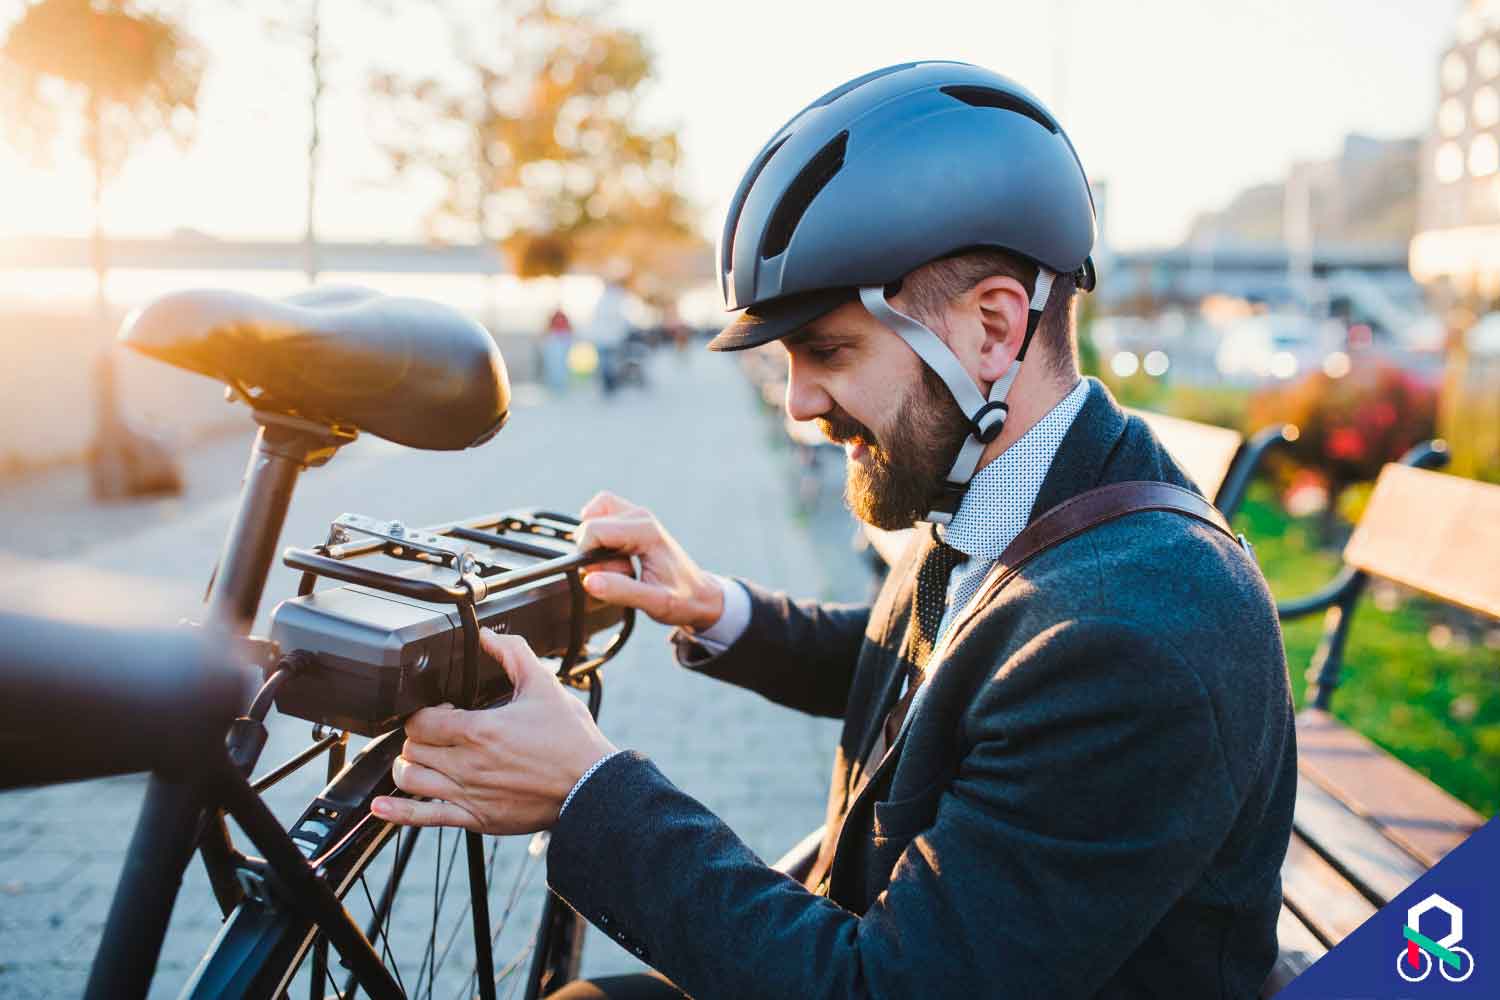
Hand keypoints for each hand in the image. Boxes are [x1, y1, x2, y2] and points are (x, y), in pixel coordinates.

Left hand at [370, 630, 616, 833]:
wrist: (591, 785)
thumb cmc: (571, 741)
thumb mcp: (544, 685)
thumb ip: (513, 654)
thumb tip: (489, 636)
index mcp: (480, 730)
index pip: (422, 720)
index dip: (425, 711)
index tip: (442, 709)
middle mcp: (468, 764)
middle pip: (412, 747)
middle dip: (418, 736)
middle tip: (435, 732)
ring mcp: (468, 794)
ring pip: (409, 779)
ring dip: (409, 765)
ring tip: (422, 758)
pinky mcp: (475, 819)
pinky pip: (423, 818)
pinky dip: (396, 812)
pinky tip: (381, 806)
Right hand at [575, 491, 723, 630]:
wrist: (701, 595)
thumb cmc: (683, 599)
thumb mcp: (655, 602)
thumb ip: (621, 591)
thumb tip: (589, 581)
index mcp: (646, 531)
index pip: (593, 530)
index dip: (588, 557)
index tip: (607, 576)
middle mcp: (640, 517)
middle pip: (589, 524)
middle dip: (593, 553)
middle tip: (621, 573)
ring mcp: (636, 516)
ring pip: (592, 515)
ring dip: (595, 544)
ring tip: (619, 565)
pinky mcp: (632, 522)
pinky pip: (601, 519)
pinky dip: (599, 539)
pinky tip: (615, 558)